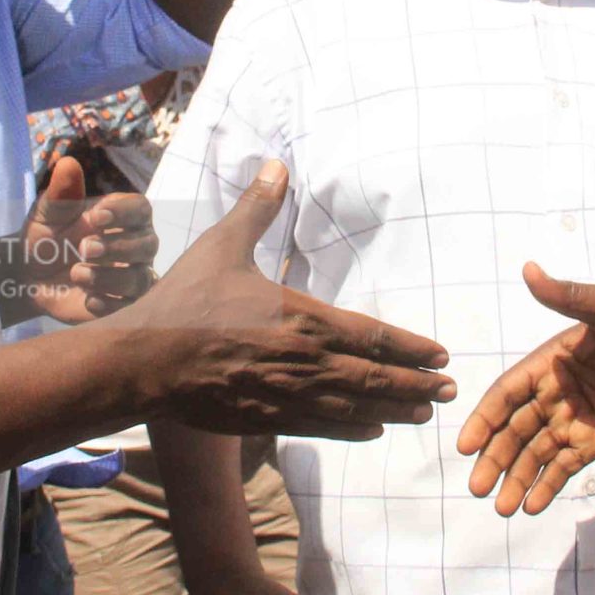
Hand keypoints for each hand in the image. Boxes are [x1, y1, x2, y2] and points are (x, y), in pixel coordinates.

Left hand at [4, 157, 156, 324]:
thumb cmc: (45, 237)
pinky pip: (131, 307)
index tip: (96, 217)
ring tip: (77, 274)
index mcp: (122, 217)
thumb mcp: (47, 213)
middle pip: (148, 244)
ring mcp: (130, 276)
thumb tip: (68, 163)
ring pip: (141, 278)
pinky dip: (112, 304)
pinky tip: (89, 300)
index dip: (124, 212)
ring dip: (112, 277)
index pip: (141, 208)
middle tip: (84, 249)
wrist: (27, 277)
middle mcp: (135, 245)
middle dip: (118, 247)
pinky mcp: (122, 305)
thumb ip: (61, 192)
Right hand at [117, 162, 454, 439]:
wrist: (144, 360)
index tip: (440, 354)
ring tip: (425, 413)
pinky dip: (352, 429)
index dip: (410, 347)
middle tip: (451, 390)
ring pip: (354, 406)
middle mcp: (303, 360)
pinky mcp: (265, 418)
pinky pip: (321, 426)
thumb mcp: (222, 246)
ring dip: (395, 409)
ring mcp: (286, 394)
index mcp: (301, 318)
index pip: (371, 336)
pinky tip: (372, 429)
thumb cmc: (183, 301)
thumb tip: (277, 165)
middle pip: (374, 376)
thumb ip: (257, 209)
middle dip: (417, 384)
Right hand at [458, 263, 594, 515]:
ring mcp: (577, 420)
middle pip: (515, 430)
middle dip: (494, 458)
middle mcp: (557, 393)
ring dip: (516, 478)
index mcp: (551, 362)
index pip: (508, 394)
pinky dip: (547, 485)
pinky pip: (566, 466)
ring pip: (536, 454)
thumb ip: (568, 297)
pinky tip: (530, 505)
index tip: (466, 445)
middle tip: (477, 488)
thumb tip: (529, 269)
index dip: (486, 418)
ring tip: (501, 508)